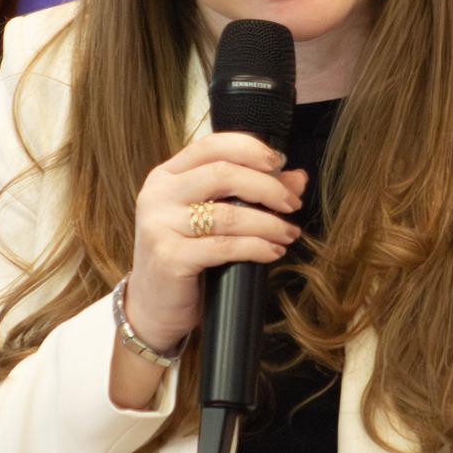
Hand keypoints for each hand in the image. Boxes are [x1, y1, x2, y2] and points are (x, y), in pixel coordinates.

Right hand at [122, 132, 304, 351]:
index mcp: (166, 176)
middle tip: (292, 204)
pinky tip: (273, 252)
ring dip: (269, 223)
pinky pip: (225, 247)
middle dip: (267, 187)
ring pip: (229, 214)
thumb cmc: (187, 257)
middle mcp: (158, 194)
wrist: (154, 307)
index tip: (280, 163)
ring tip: (289, 233)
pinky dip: (257, 247)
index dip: (250, 149)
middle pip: (223, 174)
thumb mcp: (215, 219)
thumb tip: (297, 177)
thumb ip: (252, 192)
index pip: (211, 145)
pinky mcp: (169, 257)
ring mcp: (159, 225)